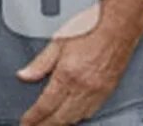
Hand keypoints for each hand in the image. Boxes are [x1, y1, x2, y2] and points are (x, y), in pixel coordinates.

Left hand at [17, 5, 139, 124]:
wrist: (118, 25)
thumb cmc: (90, 27)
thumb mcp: (57, 41)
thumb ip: (39, 63)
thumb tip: (24, 76)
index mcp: (67, 75)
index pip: (46, 105)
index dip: (33, 118)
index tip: (25, 123)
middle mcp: (84, 87)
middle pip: (61, 117)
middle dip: (46, 125)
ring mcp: (97, 91)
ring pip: (77, 117)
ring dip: (62, 123)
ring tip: (49, 124)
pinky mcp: (108, 91)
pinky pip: (91, 111)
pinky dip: (79, 117)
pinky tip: (72, 115)